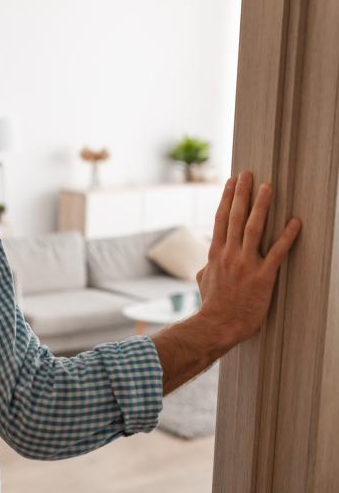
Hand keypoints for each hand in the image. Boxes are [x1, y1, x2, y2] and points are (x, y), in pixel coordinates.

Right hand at [196, 171, 301, 345]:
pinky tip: (295, 222)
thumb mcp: (203, 282)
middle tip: (248, 174)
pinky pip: (277, 253)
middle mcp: (229, 254)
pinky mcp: (263, 277)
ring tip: (268, 188)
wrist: (218, 325)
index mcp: (215, 254)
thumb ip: (206, 268)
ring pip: (254, 228)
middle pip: (236, 217)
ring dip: (261, 206)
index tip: (232, 183)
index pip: (221, 220)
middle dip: (242, 194)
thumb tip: (206, 264)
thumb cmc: (212, 306)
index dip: (227, 199)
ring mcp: (245, 265)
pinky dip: (287, 237)